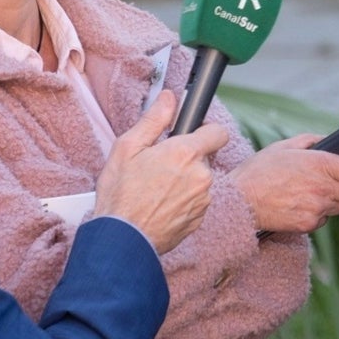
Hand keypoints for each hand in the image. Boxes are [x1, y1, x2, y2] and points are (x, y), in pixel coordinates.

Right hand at [94, 90, 228, 253]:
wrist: (121, 240)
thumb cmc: (120, 195)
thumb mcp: (127, 148)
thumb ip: (154, 120)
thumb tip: (168, 99)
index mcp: (185, 153)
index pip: (217, 132)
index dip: (205, 130)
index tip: (191, 134)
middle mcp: (201, 176)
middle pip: (204, 157)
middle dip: (186, 158)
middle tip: (159, 165)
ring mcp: (202, 199)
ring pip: (200, 180)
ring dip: (185, 180)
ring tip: (157, 188)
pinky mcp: (199, 219)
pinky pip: (197, 201)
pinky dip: (183, 200)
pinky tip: (161, 204)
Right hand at [229, 134, 338, 232]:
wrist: (238, 202)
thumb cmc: (259, 171)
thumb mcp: (285, 146)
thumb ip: (312, 142)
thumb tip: (328, 141)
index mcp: (320, 165)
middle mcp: (322, 188)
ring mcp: (317, 209)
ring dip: (338, 198)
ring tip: (314, 189)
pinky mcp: (309, 225)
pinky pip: (325, 218)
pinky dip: (320, 211)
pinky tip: (302, 202)